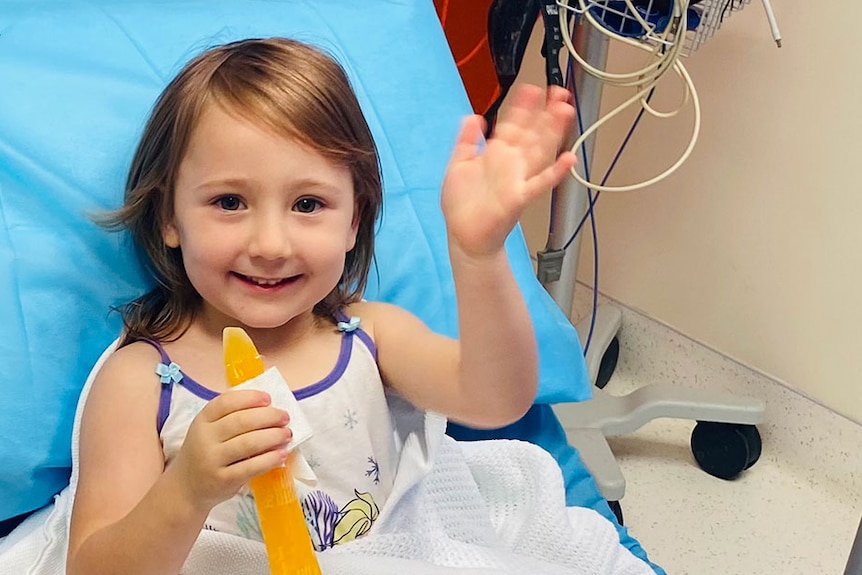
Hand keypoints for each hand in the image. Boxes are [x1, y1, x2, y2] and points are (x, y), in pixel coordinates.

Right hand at [167, 390, 290, 512]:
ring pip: (249, 443)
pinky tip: (282, 454)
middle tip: (285, 417)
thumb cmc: (206, 452)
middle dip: (268, 417)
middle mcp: (205, 438)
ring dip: (273, 436)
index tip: (268, 398)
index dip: (250, 398)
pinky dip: (270, 459)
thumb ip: (231, 417)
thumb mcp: (209, 430)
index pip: (226, 402)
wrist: (187, 487)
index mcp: (202, 420)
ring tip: (287, 434)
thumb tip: (269, 407)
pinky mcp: (223, 480)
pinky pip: (251, 467)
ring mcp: (212, 460)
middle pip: (241, 421)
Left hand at [440, 84, 575, 258]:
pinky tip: (568, 159)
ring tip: (565, 111)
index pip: (512, 124)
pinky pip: (540, 183)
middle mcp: (510, 164)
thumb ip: (466, 141)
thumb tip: (474, 117)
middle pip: (532, 132)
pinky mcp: (518, 198)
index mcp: (496, 154)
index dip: (522, 107)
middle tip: (558, 91)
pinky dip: (555, 173)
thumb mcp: (458, 165)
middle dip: (544, 112)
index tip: (531, 89)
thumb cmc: (462, 205)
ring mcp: (517, 179)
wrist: (464, 235)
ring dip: (553, 132)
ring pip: (539, 150)